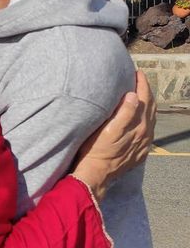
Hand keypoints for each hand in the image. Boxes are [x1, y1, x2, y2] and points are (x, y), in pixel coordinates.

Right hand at [72, 71, 155, 199]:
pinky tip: (141, 119)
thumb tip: (133, 95)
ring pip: (151, 119)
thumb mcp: (107, 130)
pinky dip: (146, 119)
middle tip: (139, 80)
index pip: (144, 99)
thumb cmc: (96, 150)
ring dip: (148, 105)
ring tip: (141, 95)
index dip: (142, 84)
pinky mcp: (139, 151)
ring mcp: (143, 144)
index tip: (137, 73)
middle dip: (146, 92)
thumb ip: (124, 113)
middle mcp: (144, 134)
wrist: (96, 174)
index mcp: (138, 126)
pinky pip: (148, 131)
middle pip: (150, 108)